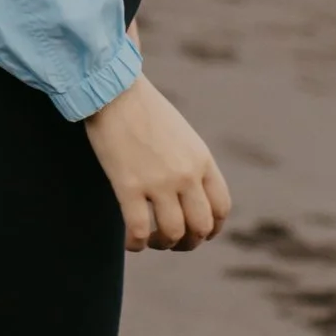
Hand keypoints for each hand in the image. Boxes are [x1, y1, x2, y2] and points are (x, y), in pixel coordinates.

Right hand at [84, 73, 231, 253]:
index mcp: (202, 160)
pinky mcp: (128, 186)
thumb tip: (188, 194)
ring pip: (172, 233)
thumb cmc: (144, 110)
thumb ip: (190, 163)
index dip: (213, 228)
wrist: (114, 91)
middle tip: (172, 242)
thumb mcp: (181, 135)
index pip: (221, 207)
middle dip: (189, 242)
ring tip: (150, 241)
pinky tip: (131, 243)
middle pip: (201, 226)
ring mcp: (158, 181)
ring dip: (162, 244)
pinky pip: (139, 230)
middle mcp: (186, 174)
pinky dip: (136, 244)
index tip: (199, 234)